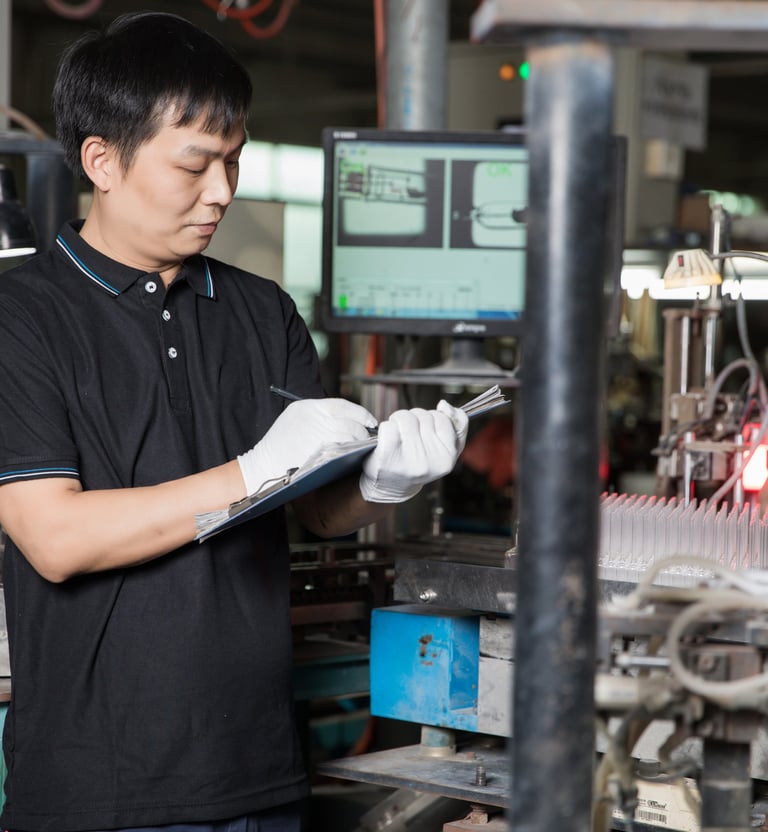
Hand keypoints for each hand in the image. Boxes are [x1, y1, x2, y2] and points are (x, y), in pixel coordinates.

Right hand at [237, 398, 376, 494]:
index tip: (370, 421)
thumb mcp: (296, 417)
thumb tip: (349, 420)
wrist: (263, 466)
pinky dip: (353, 455)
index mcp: (309, 407)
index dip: (361, 413)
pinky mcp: (320, 455)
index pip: (343, 406)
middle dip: (363, 432)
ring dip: (360, 444)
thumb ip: (320, 415)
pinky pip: (344, 453)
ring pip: (350, 438)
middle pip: (351, 423)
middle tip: (368, 439)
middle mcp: (315, 419)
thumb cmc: (280, 443)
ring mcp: (318, 437)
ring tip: (362, 449)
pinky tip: (355, 458)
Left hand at [359, 400, 467, 502]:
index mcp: (447, 458)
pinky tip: (387, 440)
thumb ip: (457, 425)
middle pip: (422, 416)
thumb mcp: (446, 448)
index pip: (443, 418)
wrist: (392, 486)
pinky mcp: (387, 456)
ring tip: (398, 435)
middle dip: (414, 419)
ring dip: (399, 421)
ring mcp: (408, 459)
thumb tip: (444, 405)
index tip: (425, 431)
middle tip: (409, 434)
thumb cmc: (419, 462)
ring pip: (405, 418)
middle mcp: (429, 462)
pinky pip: (388, 426)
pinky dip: (385, 428)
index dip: (431, 419)